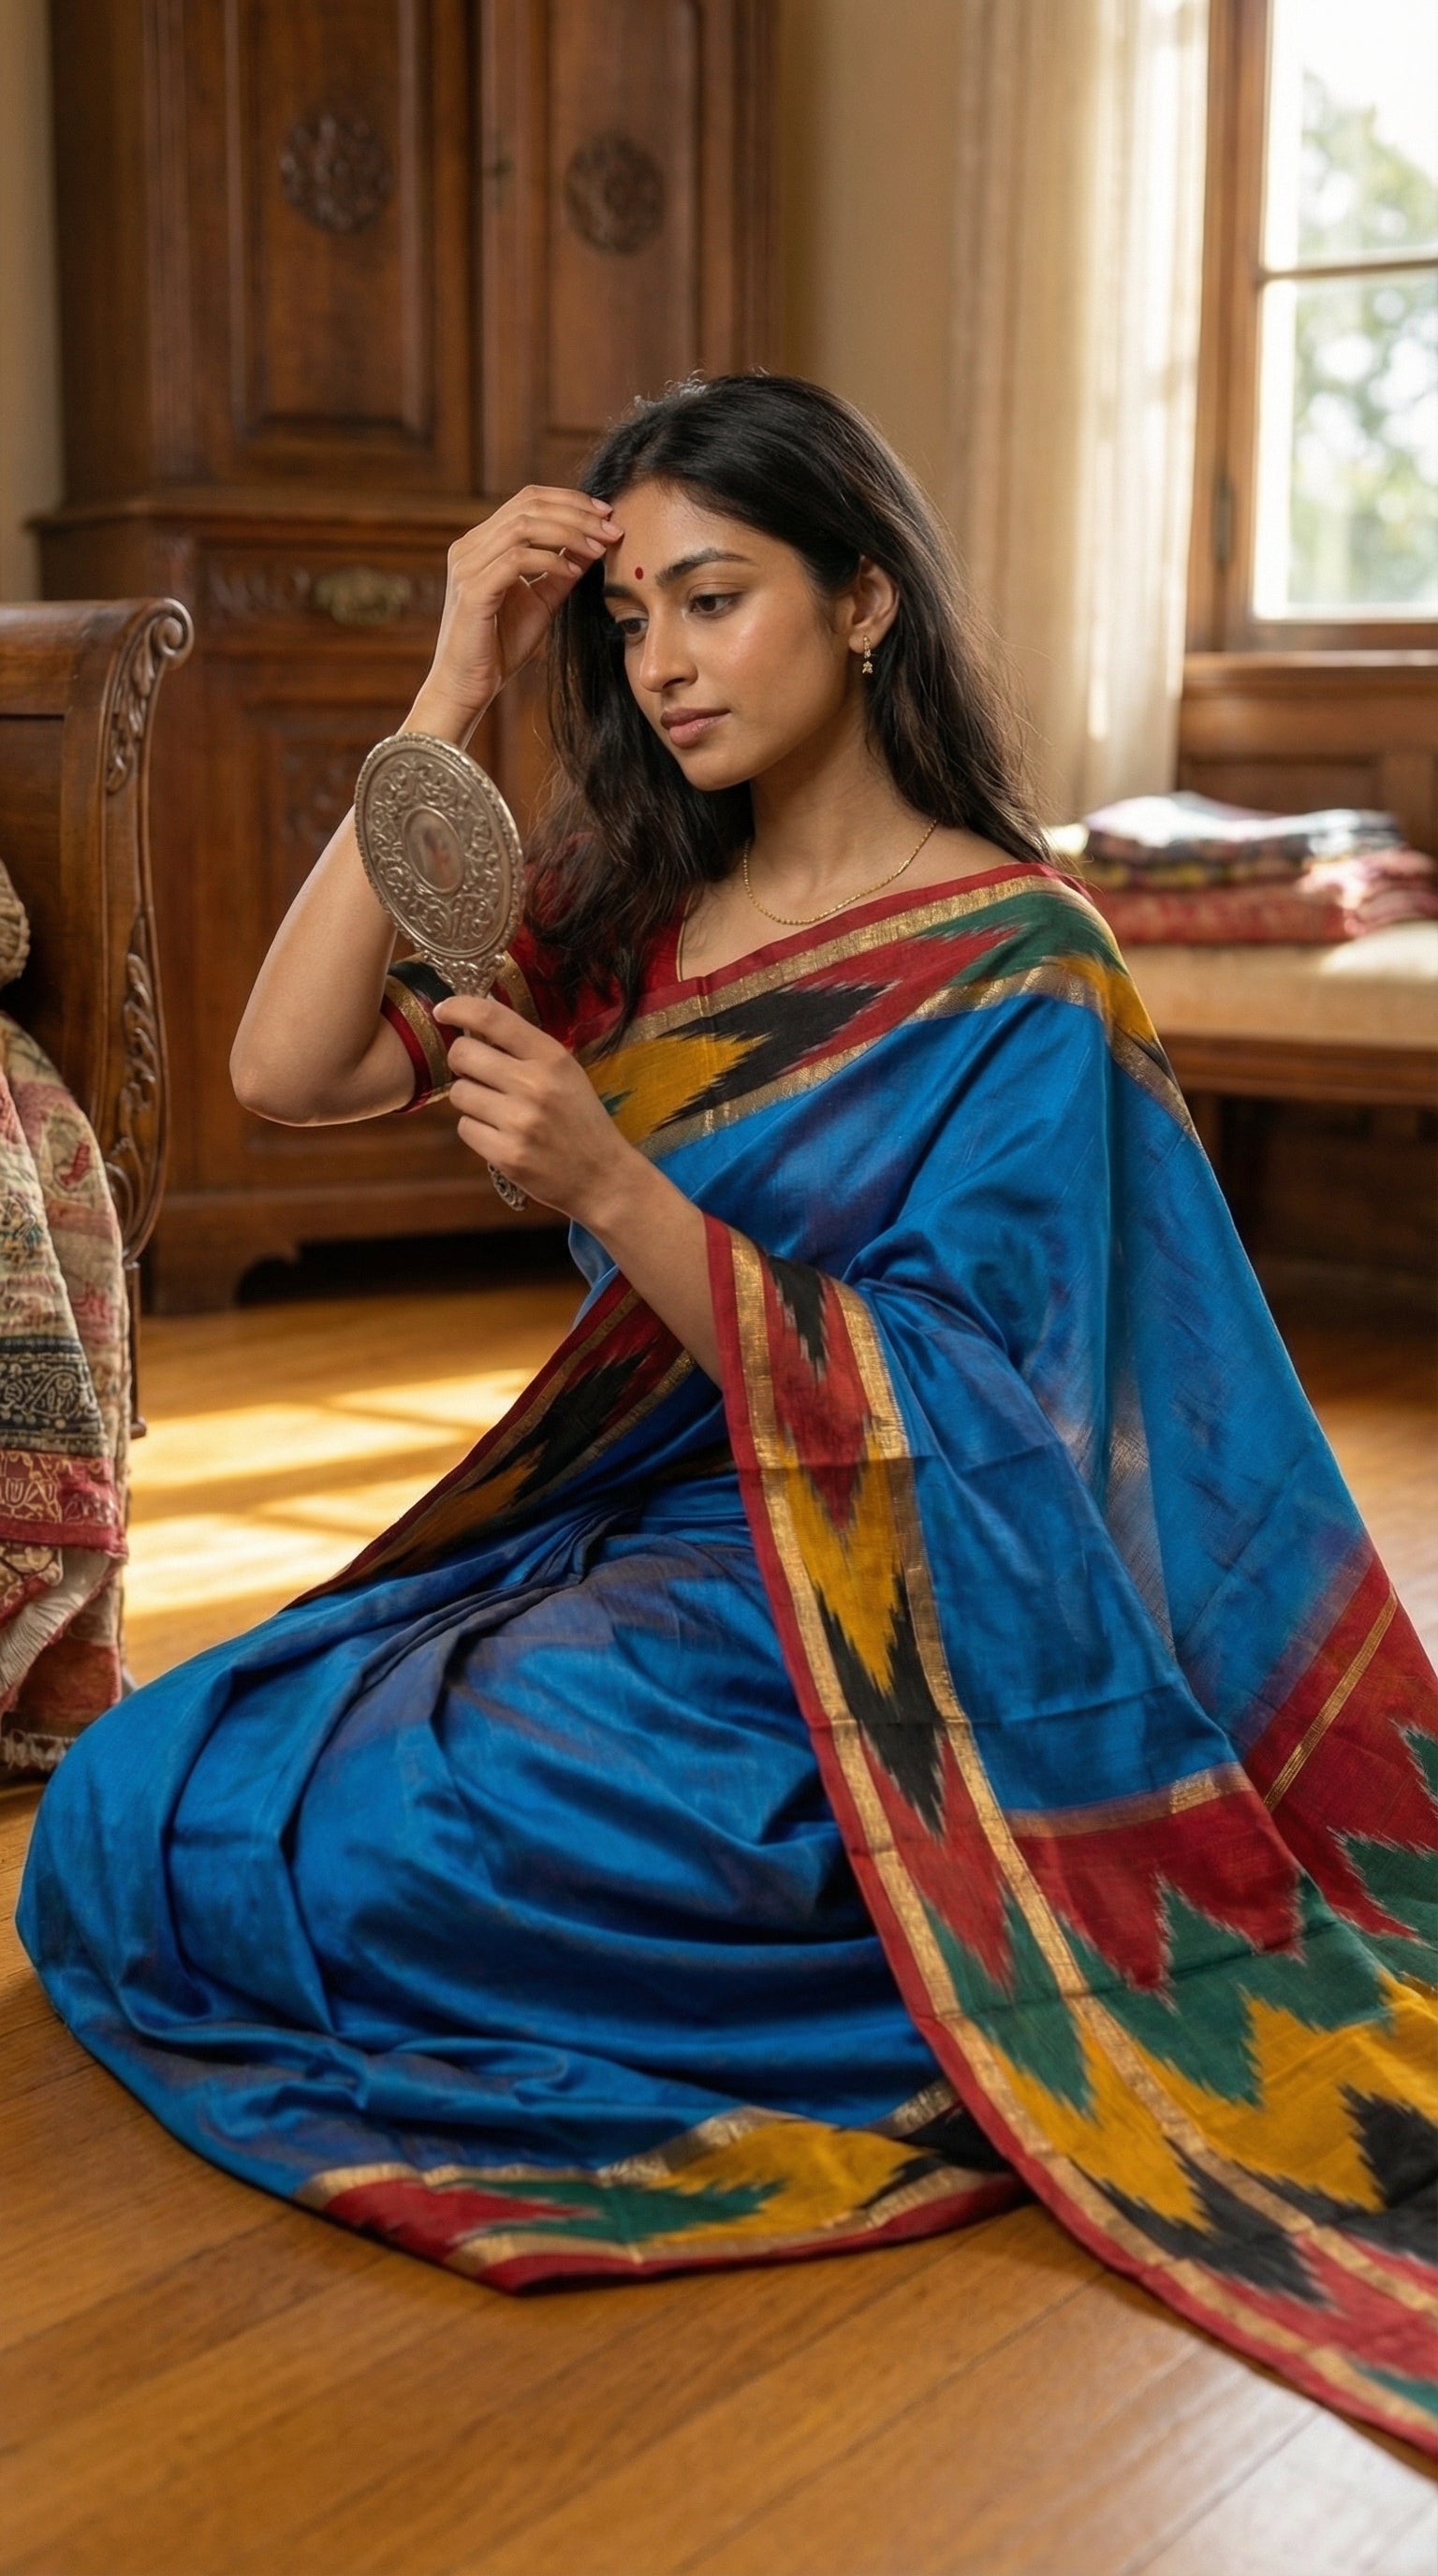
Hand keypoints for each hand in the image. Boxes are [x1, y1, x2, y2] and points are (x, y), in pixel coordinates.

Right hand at [409, 487, 622, 742]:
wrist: (467, 687)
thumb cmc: (500, 647)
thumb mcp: (540, 602)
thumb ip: (561, 571)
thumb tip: (594, 544)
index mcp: (482, 543)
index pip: (528, 500)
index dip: (570, 500)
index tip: (607, 515)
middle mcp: (470, 547)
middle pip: (528, 504)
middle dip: (577, 512)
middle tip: (612, 527)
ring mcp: (468, 566)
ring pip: (524, 526)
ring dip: (569, 532)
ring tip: (600, 547)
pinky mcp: (473, 590)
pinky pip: (516, 559)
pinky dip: (550, 561)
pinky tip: (574, 572)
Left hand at [436, 994, 637, 1225]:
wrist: (603, 1177)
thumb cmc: (581, 1120)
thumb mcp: (566, 1073)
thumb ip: (526, 1049)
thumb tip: (475, 1024)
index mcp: (552, 1058)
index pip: (492, 1018)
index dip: (458, 1008)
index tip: (443, 1011)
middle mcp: (534, 1085)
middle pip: (463, 1055)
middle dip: (461, 1062)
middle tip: (477, 1074)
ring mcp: (519, 1122)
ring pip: (458, 1093)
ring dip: (470, 1100)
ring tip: (497, 1110)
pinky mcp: (506, 1155)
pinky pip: (465, 1128)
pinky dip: (476, 1130)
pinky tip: (500, 1135)